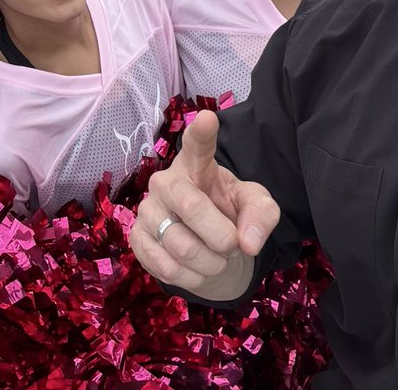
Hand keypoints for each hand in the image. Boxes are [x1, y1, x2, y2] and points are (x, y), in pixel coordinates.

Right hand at [129, 110, 279, 301]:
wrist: (208, 245)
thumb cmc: (229, 213)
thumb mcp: (256, 207)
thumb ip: (262, 216)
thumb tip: (247, 242)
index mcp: (197, 165)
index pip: (197, 145)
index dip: (202, 133)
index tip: (207, 119)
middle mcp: (165, 182)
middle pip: (193, 208)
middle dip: (223, 237)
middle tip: (233, 245)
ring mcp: (147, 210)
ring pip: (183, 246)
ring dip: (211, 263)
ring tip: (216, 258)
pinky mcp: (136, 239)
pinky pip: (167, 267)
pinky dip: (192, 278)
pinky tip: (197, 269)